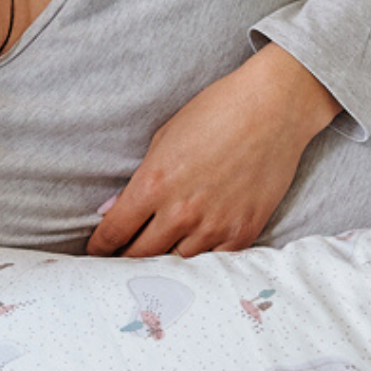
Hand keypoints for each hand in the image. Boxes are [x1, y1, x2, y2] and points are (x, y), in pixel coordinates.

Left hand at [87, 46, 340, 257]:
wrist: (274, 108)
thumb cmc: (216, 112)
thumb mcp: (165, 137)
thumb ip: (139, 179)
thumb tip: (113, 211)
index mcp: (154, 184)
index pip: (114, 232)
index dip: (100, 247)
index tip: (97, 252)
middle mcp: (180, 211)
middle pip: (140, 256)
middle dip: (125, 260)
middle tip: (119, 262)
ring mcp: (214, 226)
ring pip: (176, 263)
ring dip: (163, 261)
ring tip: (157, 259)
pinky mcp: (243, 232)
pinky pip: (212, 261)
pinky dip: (200, 259)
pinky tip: (194, 254)